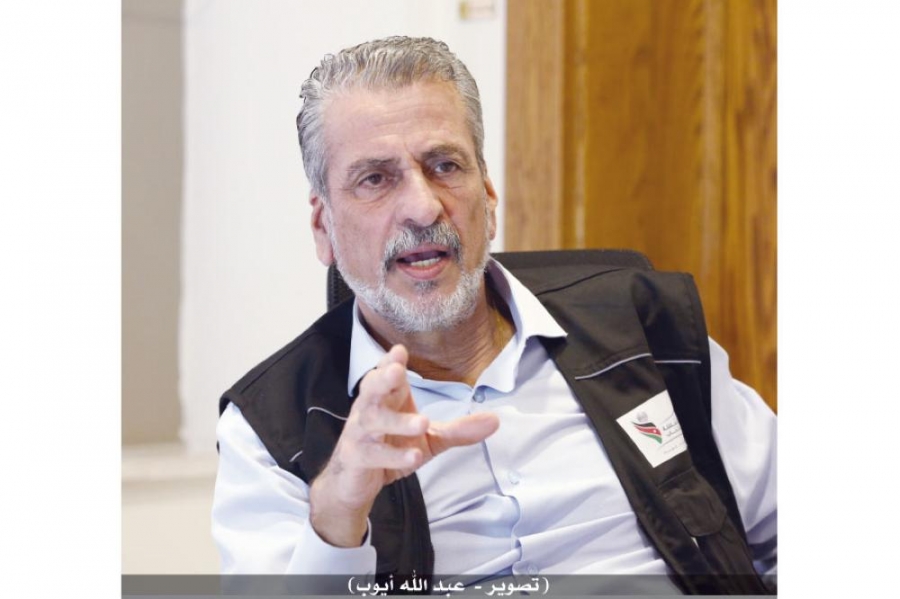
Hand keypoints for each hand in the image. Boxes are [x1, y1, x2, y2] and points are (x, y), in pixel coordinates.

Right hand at [308, 344, 498, 546]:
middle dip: (382, 378)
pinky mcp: (357, 457)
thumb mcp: (430, 439)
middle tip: (396, 372)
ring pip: (373, 421)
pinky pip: (374, 454)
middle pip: (371, 389)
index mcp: (388, 399)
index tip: (400, 351)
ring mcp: (361, 434)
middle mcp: (371, 410)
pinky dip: (394, 455)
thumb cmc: (391, 447)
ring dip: (397, 421)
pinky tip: (414, 457)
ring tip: (423, 422)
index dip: (390, 362)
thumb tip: (495, 420)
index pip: (386, 374)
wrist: (357, 483)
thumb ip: (458, 429)